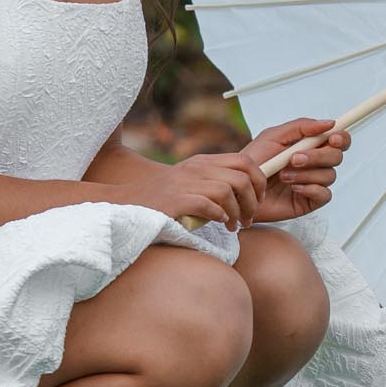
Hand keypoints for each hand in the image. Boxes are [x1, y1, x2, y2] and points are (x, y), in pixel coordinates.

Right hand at [116, 147, 267, 229]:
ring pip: (228, 191)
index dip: (259, 180)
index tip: (258, 199)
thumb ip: (211, 182)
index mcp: (201, 162)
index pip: (244, 160)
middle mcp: (195, 168)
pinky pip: (209, 205)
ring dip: (237, 212)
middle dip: (253, 200)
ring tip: (233, 226)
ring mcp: (185, 182)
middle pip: (242, 176)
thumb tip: (243, 194)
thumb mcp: (188, 182)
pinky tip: (219, 223)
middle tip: (249, 218)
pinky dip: (219, 215)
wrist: (126, 204)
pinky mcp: (176, 200)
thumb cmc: (160, 199)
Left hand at [244, 117, 349, 223]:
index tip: (333, 138)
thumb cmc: (254, 161)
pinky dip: (310, 188)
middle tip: (294, 159)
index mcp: (309, 146)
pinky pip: (324, 194)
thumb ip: (301, 126)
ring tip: (283, 175)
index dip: (341, 138)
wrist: (240, 186)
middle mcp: (315, 163)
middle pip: (337, 157)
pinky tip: (293, 187)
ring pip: (330, 175)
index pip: (337, 140)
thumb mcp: (274, 136)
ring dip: (307, 173)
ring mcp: (313, 182)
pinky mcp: (309, 201)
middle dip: (318, 156)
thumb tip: (329, 123)